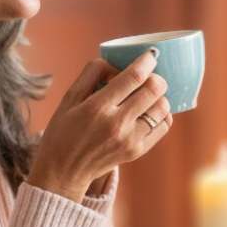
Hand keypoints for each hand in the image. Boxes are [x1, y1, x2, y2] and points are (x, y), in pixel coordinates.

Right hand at [28, 50, 173, 201]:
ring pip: (163, 108)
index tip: (150, 55)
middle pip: (154, 90)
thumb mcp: (68, 98)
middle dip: (155, 77)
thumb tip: (113, 61)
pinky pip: (163, 126)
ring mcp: (130, 140)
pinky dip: (161, 114)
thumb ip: (90, 74)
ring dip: (159, 96)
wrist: (64, 171)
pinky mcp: (138, 151)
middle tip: (147, 77)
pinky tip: (148, 111)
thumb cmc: (63, 131)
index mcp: (97, 108)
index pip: (133, 78)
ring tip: (146, 95)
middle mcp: (117, 124)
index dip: (147, 62)